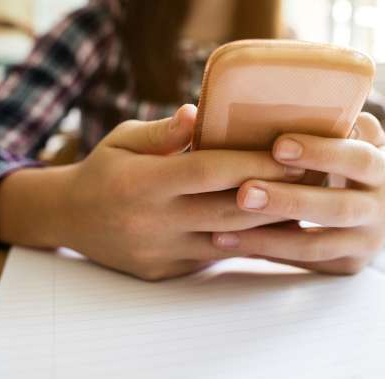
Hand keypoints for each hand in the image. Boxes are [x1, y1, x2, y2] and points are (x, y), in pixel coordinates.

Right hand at [54, 105, 304, 279]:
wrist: (69, 219)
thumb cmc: (103, 170)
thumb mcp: (122, 140)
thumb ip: (163, 133)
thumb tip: (198, 113)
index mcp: (142, 183)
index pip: (208, 171)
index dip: (252, 162)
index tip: (290, 151)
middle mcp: (153, 222)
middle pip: (228, 210)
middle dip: (276, 194)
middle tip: (315, 176)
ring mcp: (161, 252)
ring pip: (229, 242)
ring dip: (272, 225)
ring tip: (308, 205)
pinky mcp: (167, 271)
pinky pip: (215, 258)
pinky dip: (247, 244)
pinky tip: (275, 230)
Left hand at [211, 112, 384, 274]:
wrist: (380, 205)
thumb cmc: (349, 159)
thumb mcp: (355, 138)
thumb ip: (334, 122)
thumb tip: (285, 99)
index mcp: (383, 169)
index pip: (358, 159)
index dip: (321, 153)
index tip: (278, 145)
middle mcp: (381, 209)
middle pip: (337, 209)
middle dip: (289, 200)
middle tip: (245, 193)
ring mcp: (366, 242)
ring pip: (316, 245)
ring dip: (269, 238)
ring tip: (222, 228)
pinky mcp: (347, 265)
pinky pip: (303, 263)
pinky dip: (267, 253)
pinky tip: (231, 244)